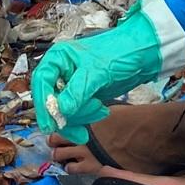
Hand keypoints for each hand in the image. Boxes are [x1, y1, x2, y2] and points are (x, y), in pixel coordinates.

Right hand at [29, 0, 184, 142]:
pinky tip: (100, 110)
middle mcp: (61, 70)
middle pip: (51, 99)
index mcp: (58, 58)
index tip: (51, 125)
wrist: (142, 56)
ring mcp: (71, 83)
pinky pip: (77, 111)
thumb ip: (78, 92)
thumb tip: (62, 111)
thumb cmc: (119, 54)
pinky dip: (86, 115)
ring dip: (79, 115)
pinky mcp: (83, 94)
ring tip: (99, 110)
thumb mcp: (97, 73)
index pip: (42, 83)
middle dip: (65, 115)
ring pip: (64, 108)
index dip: (44, 105)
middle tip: (79, 130)